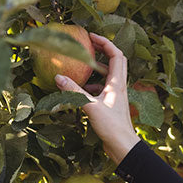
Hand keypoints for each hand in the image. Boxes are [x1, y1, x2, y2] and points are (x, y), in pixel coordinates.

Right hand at [54, 32, 139, 163]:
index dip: (105, 42)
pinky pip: (102, 89)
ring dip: (95, 68)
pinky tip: (80, 89)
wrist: (123, 146)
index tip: (91, 36)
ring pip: (107, 76)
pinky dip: (92, 85)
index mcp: (117, 83)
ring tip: (80, 65)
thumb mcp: (91, 107)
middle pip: (114, 61)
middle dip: (101, 50)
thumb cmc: (112, 127)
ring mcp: (115, 96)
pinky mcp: (111, 105)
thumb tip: (58, 77)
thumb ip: (75, 92)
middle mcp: (118, 86)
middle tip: (87, 44)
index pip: (116, 55)